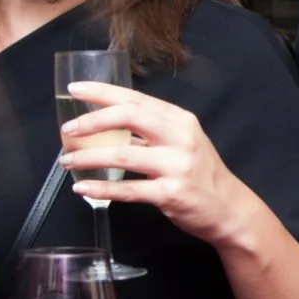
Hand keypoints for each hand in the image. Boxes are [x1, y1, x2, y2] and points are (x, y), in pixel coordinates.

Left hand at [59, 82, 260, 249]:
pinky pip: (128, 189)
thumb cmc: (201, 174)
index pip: (135, 98)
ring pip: (122, 156)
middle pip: (129, 117)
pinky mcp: (171, 194)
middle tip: (68, 130)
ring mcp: (177, 166)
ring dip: (88, 157)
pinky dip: (101, 188)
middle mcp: (180, 139)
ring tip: (68, 161)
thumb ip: (151, 131)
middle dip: (92, 121)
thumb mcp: (183, 142)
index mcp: (180, 120)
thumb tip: (107, 123)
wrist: (230, 209)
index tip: (74, 90)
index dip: (101, 92)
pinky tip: (83, 187)